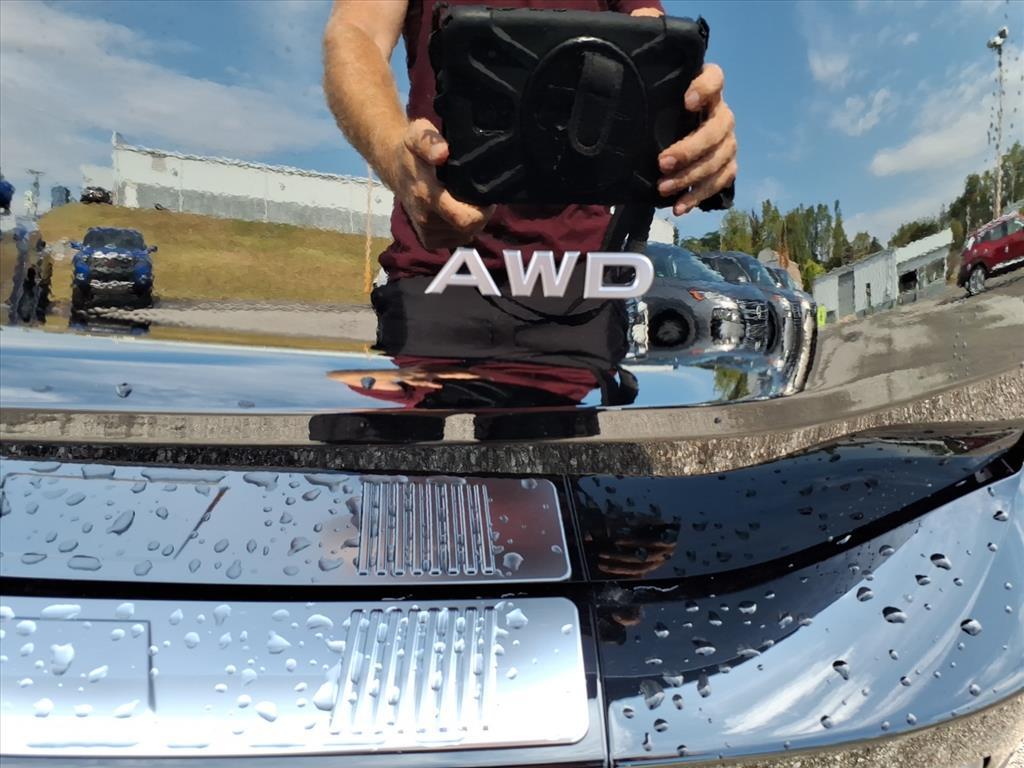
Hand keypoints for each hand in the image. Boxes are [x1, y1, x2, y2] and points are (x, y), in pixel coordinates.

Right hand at [389, 119, 493, 249]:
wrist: (394, 167)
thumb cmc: (411, 150)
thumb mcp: (417, 134)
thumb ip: (429, 142)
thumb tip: (442, 153)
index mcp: (427, 196)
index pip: (465, 219)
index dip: (483, 210)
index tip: (486, 196)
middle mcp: (426, 219)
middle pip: (470, 228)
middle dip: (480, 214)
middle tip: (478, 195)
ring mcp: (427, 233)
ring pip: (465, 235)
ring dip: (470, 220)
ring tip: (464, 200)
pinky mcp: (428, 241)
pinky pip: (456, 239)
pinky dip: (461, 228)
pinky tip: (456, 211)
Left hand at [656, 64, 737, 215]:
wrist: (672, 143)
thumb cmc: (660, 119)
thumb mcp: (655, 107)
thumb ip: (651, 102)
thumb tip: (623, 106)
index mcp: (707, 93)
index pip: (715, 79)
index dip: (705, 88)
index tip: (687, 102)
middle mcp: (722, 115)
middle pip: (715, 130)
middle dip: (689, 149)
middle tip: (661, 163)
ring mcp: (728, 142)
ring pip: (717, 160)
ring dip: (689, 177)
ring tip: (662, 189)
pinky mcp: (728, 166)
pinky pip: (719, 183)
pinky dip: (697, 196)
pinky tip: (679, 207)